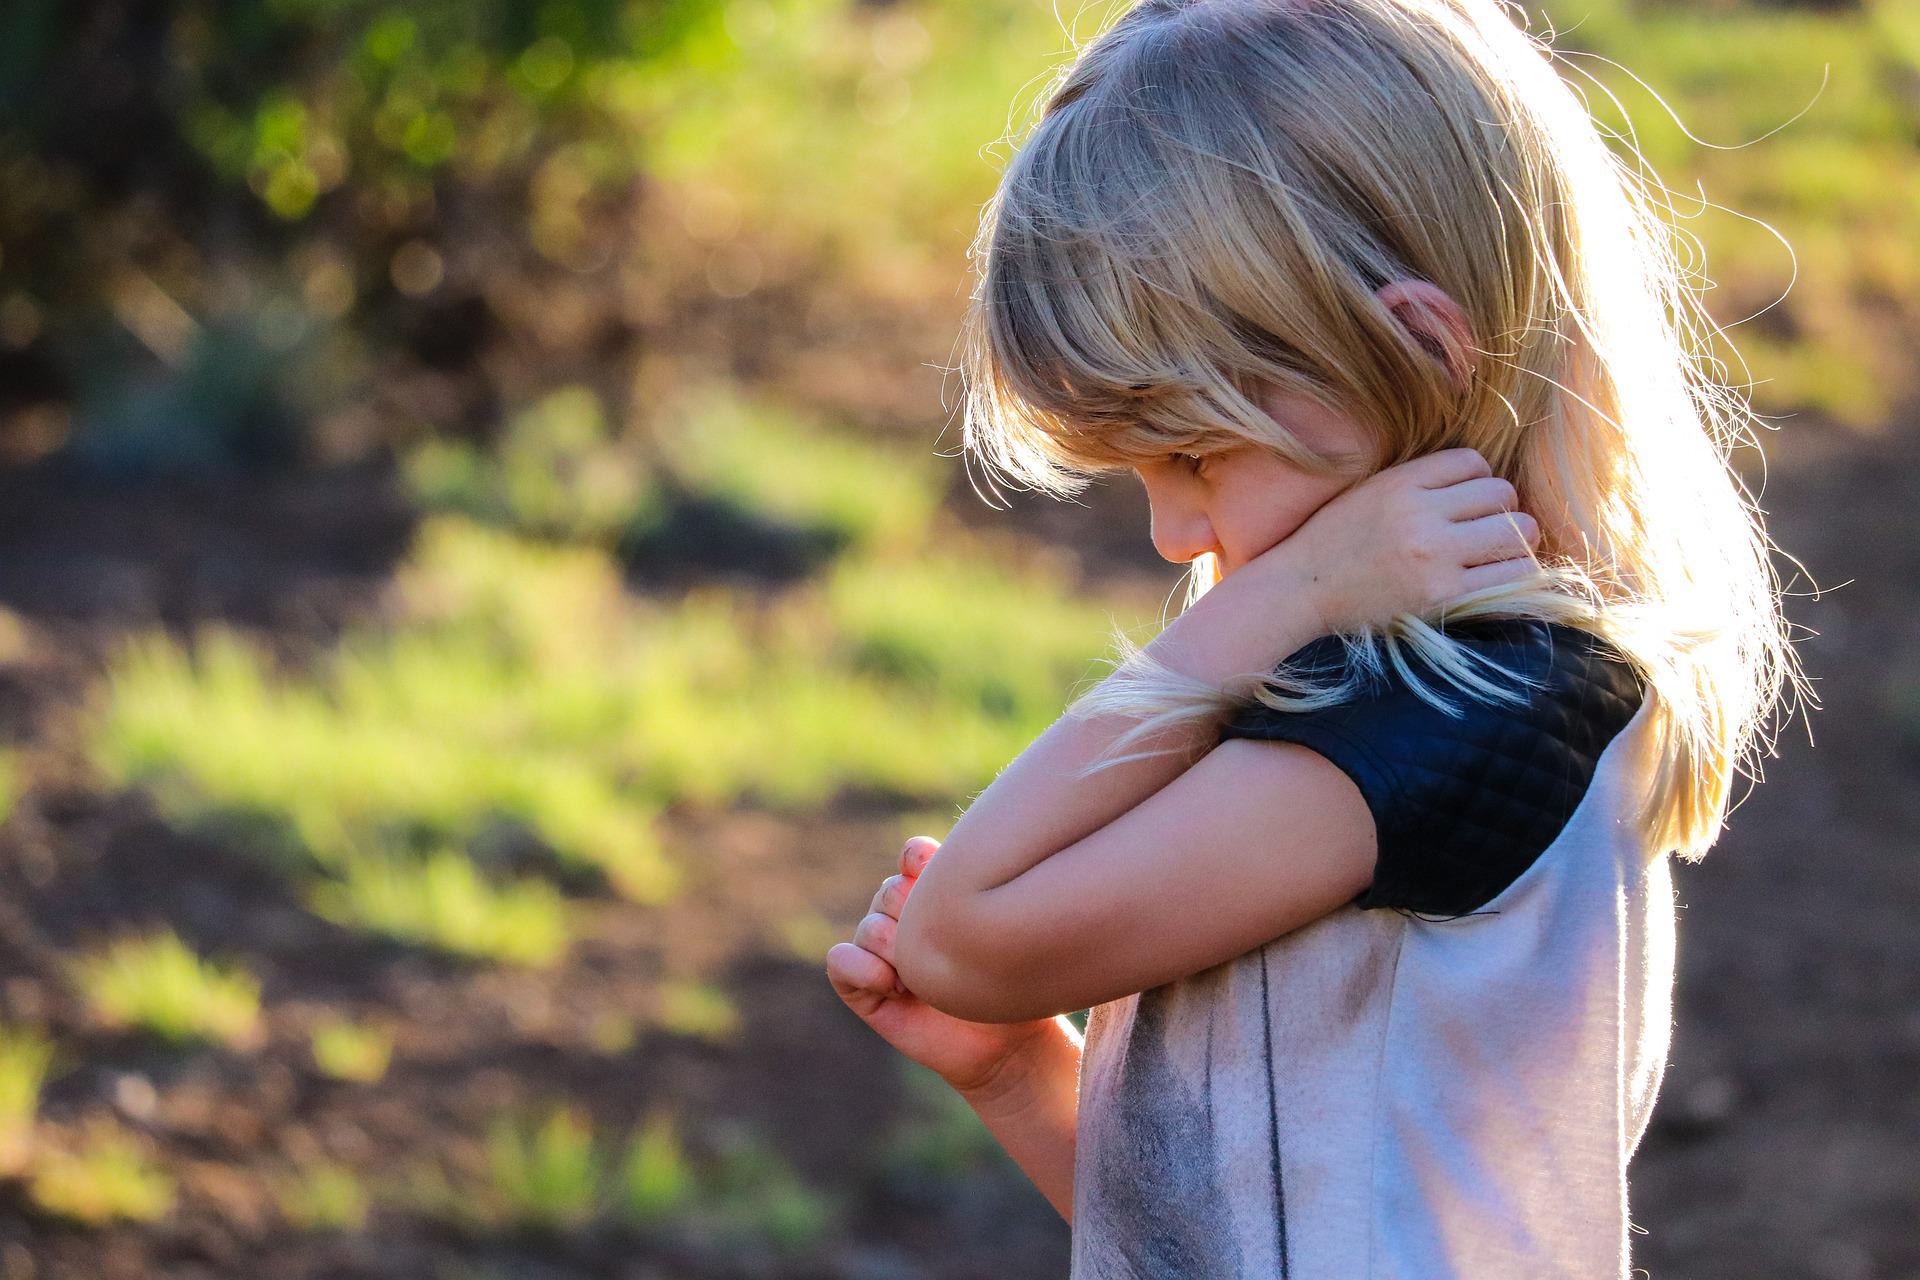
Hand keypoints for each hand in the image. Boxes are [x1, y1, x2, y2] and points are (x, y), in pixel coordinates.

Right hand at [827, 836, 1057, 1096]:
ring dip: (892, 946)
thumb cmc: (1013, 984)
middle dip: (912, 913)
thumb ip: (984, 900)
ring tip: (921, 976)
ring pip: (869, 927)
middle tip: (945, 946)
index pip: (913, 855)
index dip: (917, 858)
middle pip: (890, 891)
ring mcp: (880, 951)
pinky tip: (890, 984)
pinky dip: (859, 966)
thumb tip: (967, 869)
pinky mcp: (861, 986)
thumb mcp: (1003, 935)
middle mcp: (903, 916)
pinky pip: (841, 961)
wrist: (1005, 1045)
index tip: (934, 870)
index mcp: (936, 894)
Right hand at [1283, 447, 1540, 632]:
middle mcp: (1420, 515)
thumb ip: (1418, 481)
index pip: (1473, 462)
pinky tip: (1496, 575)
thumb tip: (1478, 477)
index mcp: (1400, 483)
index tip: (1468, 502)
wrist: (1299, 592)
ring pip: (1517, 532)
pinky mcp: (1443, 595)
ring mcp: (1434, 556)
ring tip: (1498, 551)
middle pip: (1502, 494)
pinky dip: (1513, 573)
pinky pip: (1510, 575)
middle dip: (1503, 509)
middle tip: (1488, 528)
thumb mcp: (1368, 491)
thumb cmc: (1332, 542)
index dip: (1479, 480)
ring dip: (1516, 540)